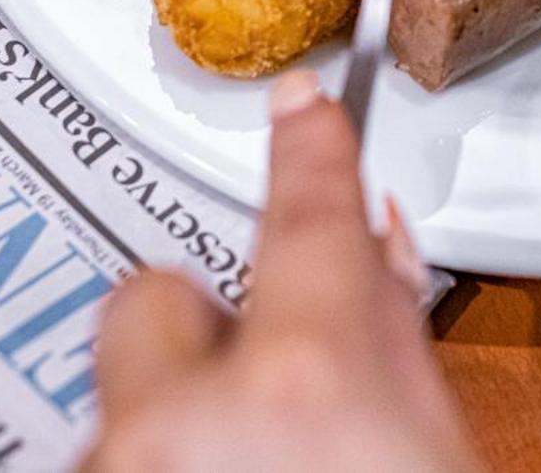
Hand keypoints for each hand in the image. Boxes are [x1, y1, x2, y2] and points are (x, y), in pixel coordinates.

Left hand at [83, 72, 483, 472]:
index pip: (307, 216)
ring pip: (127, 385)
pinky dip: (154, 461)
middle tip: (269, 378)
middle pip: (160, 291)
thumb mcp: (434, 446)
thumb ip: (393, 341)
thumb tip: (370, 264)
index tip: (302, 104)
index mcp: (301, 381)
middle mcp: (185, 418)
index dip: (310, 148)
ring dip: (179, 409)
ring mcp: (123, 465)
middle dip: (207, 320)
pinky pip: (106, 448)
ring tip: (246, 465)